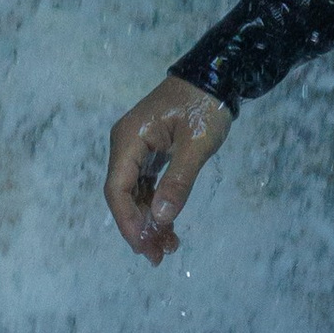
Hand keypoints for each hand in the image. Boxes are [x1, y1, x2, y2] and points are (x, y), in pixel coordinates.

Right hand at [105, 78, 231, 260]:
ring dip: (149, 220)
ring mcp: (137, 148)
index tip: (144, 245)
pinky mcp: (150, 152)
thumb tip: (159, 218)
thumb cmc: (206, 106)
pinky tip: (169, 227)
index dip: (128, 221)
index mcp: (128, 139)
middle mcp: (126, 145)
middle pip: (123, 195)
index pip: (117, 189)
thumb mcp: (196, 145)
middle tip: (158, 256)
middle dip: (139, 227)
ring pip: (135, 193)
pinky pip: (147, 184)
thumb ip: (178, 182)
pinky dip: (156, 205)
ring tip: (168, 248)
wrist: (216, 76)